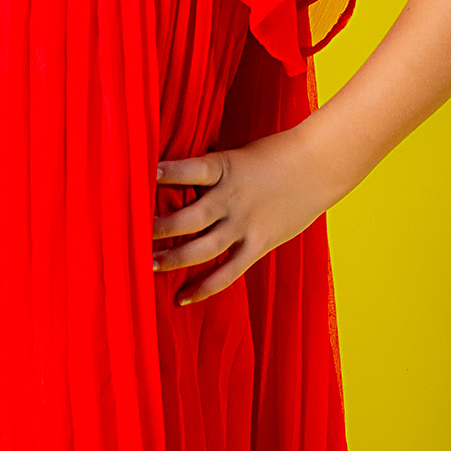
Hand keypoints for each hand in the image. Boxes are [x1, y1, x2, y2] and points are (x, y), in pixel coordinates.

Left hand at [152, 130, 333, 304]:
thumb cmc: (276, 154)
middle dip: (158, 228)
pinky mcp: (258, 244)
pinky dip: (204, 287)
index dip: (166, 174)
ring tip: (146, 266)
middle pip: (189, 218)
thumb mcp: (239, 153)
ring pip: (203, 248)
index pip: (190, 171)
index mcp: (225, 168)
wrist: (320, 165)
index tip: (141, 177)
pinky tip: (181, 297)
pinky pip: (228, 272)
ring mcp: (245, 224)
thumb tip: (171, 173)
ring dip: (173, 259)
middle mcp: (232, 198)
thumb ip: (210, 168)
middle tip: (130, 236)